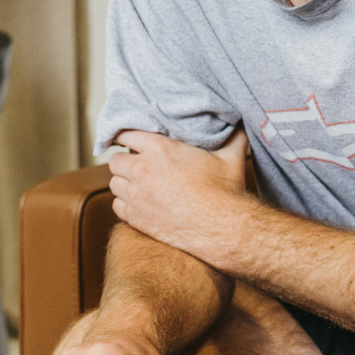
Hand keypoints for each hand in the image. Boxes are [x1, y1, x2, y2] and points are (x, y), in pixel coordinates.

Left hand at [107, 129, 251, 265]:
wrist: (220, 229)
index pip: (126, 134)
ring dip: (124, 183)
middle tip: (137, 165)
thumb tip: (240, 124)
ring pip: (114, 183)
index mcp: (160, 148)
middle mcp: (142, 170)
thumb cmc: (224, 192)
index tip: (132, 141)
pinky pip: (117, 206)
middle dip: (125, 161)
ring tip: (138, 185)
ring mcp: (136, 195)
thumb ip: (233, 136)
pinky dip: (125, 204)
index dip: (128, 137)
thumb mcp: (231, 157)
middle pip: (115, 160)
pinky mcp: (135, 217)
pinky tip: (139, 203)